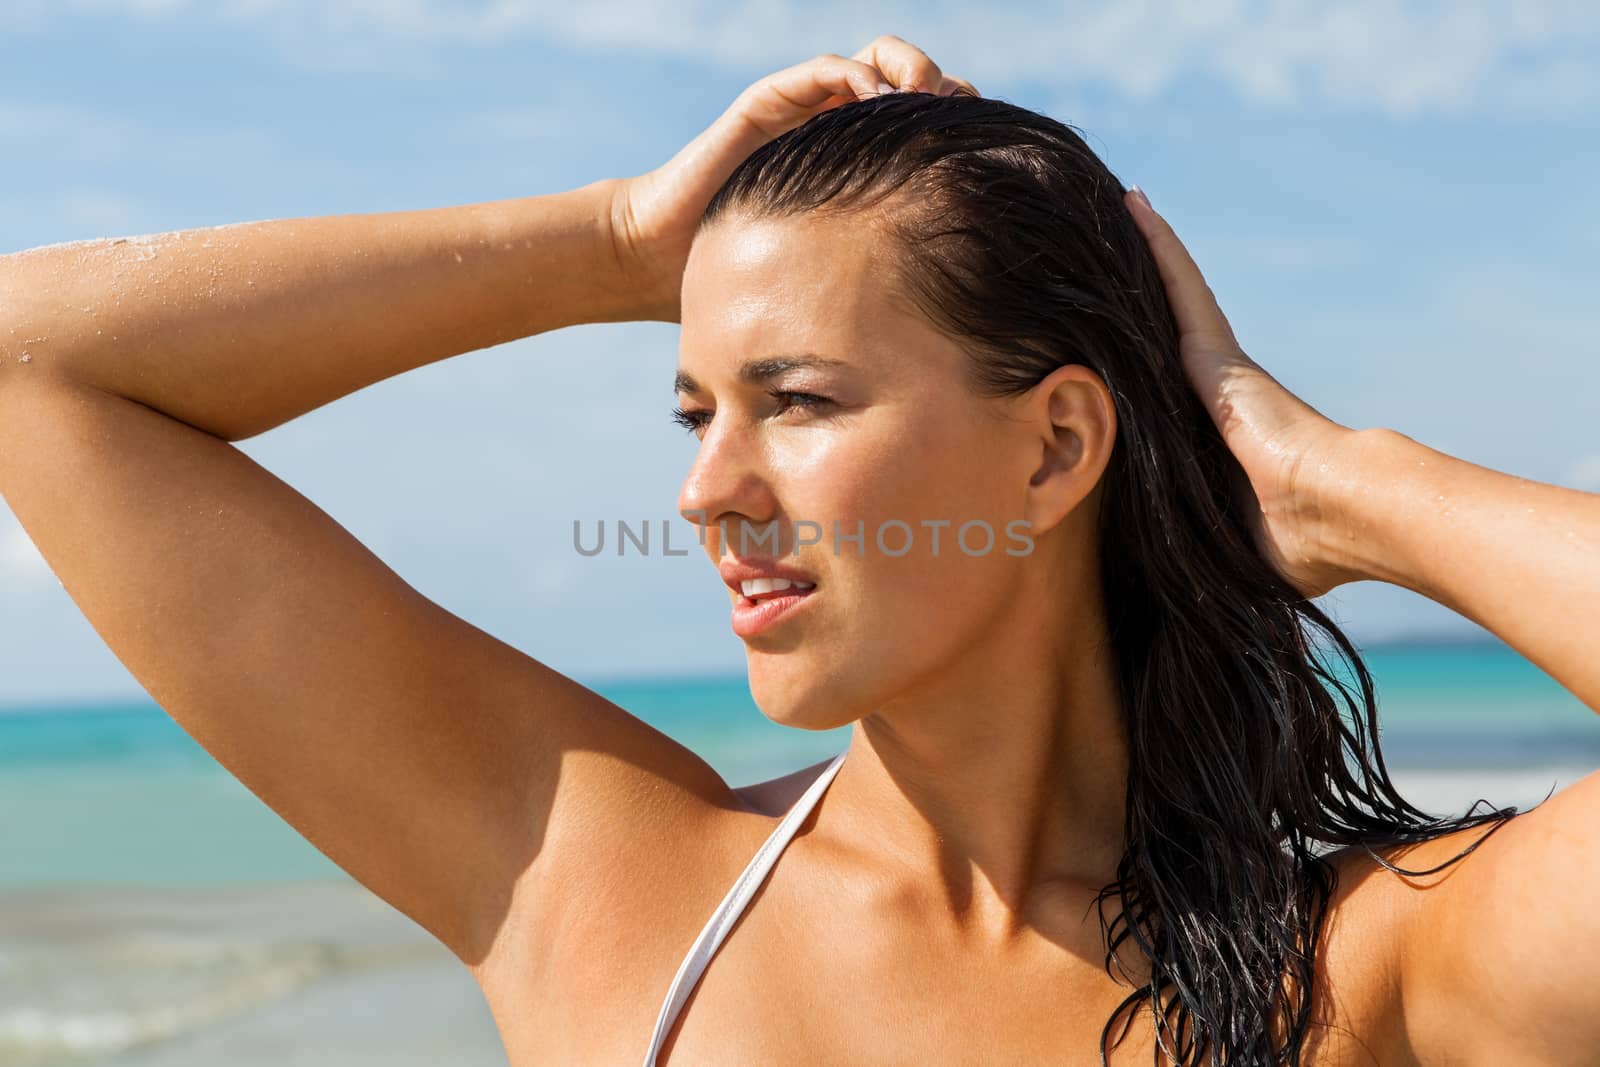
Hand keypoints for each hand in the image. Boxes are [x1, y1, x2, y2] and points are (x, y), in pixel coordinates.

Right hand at [607, 36, 978, 321]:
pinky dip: (862, 75)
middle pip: (921, 91)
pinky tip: (882, 105)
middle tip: (970, 132)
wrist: (661, 263)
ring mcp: (807, 114)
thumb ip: (885, 294)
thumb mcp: (836, 292)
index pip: (932, 137)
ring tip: (933, 106)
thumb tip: (965, 327)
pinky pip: (829, 69)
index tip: (992, 163)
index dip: (966, 138)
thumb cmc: (745, 294)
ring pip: (882, 62)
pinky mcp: (772, 103)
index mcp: (862, 178)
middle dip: (953, 100)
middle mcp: (839, 137)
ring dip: (916, 74)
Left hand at [1123, 187, 1366, 599]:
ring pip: (1159, 300)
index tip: (1093, 349)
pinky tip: (1131, 204)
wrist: (1339, 513)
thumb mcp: (1214, 548)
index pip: (1151, 394)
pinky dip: (1156, 245)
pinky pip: (1178, 286)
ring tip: (1100, 212)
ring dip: (1133, 258)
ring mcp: (1211, 367)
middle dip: (1119, 300)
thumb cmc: (1293, 544)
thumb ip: (1184, 555)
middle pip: (1148, 334)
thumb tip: (1157, 609)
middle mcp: (1203, 393)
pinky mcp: (1216, 350)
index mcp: (1202, 438)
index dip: (1125, 368)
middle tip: (1080, 258)